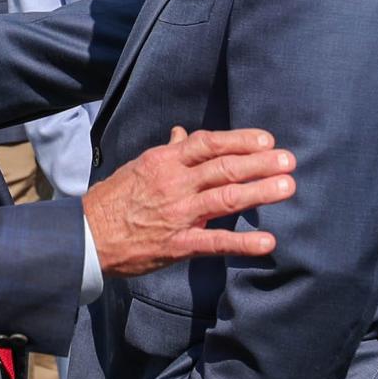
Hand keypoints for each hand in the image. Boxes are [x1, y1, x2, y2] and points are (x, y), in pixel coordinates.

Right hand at [84, 126, 295, 276]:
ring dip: (259, 192)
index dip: (239, 140)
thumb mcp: (139, 166)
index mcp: (165, 161)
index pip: (208, 143)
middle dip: (260, 163)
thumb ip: (168, 152)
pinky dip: (243, 242)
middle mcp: (174, 183)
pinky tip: (267, 242)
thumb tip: (184, 134)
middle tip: (290, 160)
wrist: (88, 235)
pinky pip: (215, 242)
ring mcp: (178, 214)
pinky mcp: (178, 245)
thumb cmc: (114, 198)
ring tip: (287, 187)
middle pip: (224, 168)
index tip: (266, 140)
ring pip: (225, 198)